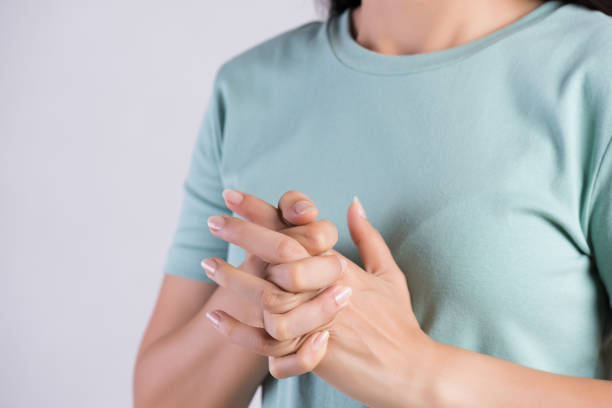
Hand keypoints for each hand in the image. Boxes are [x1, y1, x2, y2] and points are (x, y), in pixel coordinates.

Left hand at [204, 194, 434, 406]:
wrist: (411, 372)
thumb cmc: (399, 322)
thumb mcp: (388, 274)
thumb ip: (369, 237)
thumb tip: (354, 203)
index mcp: (341, 266)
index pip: (296, 229)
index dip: (263, 210)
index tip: (233, 195)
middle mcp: (327, 289)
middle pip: (277, 255)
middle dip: (242, 234)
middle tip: (213, 221)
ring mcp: (319, 321)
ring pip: (266, 296)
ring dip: (233, 280)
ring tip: (208, 265)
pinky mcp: (312, 353)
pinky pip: (266, 342)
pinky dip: (238, 331)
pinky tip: (217, 317)